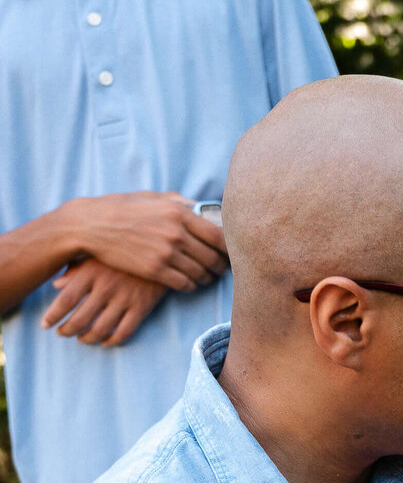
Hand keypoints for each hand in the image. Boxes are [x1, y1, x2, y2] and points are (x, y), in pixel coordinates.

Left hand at [41, 258, 165, 345]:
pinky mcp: (141, 307)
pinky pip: (124, 332)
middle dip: (67, 331)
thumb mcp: (95, 253)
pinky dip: (112, 341)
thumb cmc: (120, 249)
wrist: (156, 247)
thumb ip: (74, 269)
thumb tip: (56, 284)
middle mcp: (106, 287)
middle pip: (80, 319)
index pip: (65, 300)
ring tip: (81, 339)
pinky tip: (105, 341)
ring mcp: (125, 299)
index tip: (45, 324)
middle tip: (62, 333)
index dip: (53, 316)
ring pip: (101, 329)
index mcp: (91, 272)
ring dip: (87, 338)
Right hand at [60, 192, 226, 292]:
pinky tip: (190, 283)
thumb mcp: (152, 197)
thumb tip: (199, 206)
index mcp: (179, 212)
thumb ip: (178, 202)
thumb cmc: (122, 208)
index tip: (230, 253)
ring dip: (206, 278)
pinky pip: (184, 284)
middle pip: (213, 257)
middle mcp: (176, 233)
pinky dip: (191, 286)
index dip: (229, 248)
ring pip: (200, 273)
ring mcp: (166, 253)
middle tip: (221, 270)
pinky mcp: (155, 270)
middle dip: (220, 266)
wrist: (92, 225)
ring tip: (206, 277)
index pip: (219, 235)